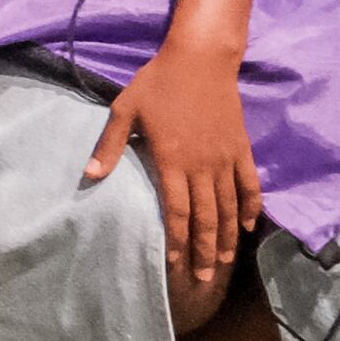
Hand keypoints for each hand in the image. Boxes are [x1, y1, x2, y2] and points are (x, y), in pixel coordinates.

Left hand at [87, 37, 262, 291]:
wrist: (200, 60)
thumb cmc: (157, 84)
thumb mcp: (125, 110)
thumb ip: (109, 146)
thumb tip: (89, 176)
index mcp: (172, 160)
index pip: (178, 212)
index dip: (179, 242)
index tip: (177, 267)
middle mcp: (202, 166)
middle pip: (206, 219)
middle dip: (206, 252)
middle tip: (205, 280)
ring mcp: (225, 159)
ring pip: (229, 207)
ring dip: (228, 237)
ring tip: (226, 263)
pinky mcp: (242, 149)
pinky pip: (249, 185)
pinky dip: (250, 207)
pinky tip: (248, 226)